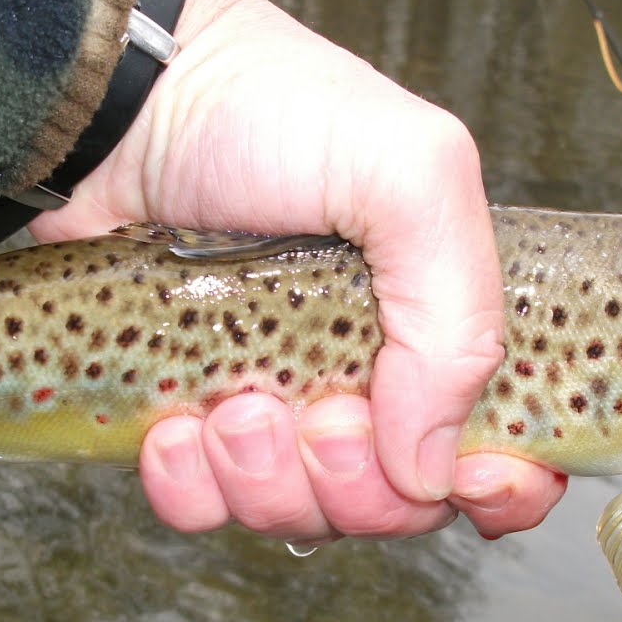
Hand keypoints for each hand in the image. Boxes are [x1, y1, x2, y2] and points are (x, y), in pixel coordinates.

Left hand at [30, 0, 566, 542]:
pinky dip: (189, 484)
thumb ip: (457, 315)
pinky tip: (175, 425)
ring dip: (265, 478)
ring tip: (235, 401)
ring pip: (296, 517)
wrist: (121, 104)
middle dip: (357, 483)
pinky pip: (201, 507)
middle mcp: (362, 378)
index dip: (497, 491)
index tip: (464, 478)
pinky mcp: (186, 417)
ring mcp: (272, 403)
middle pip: (393, 507)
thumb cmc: (266, 112)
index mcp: (436, 326)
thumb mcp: (408, 174)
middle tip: (320, 412)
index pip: (500, 453)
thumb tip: (435, 465)